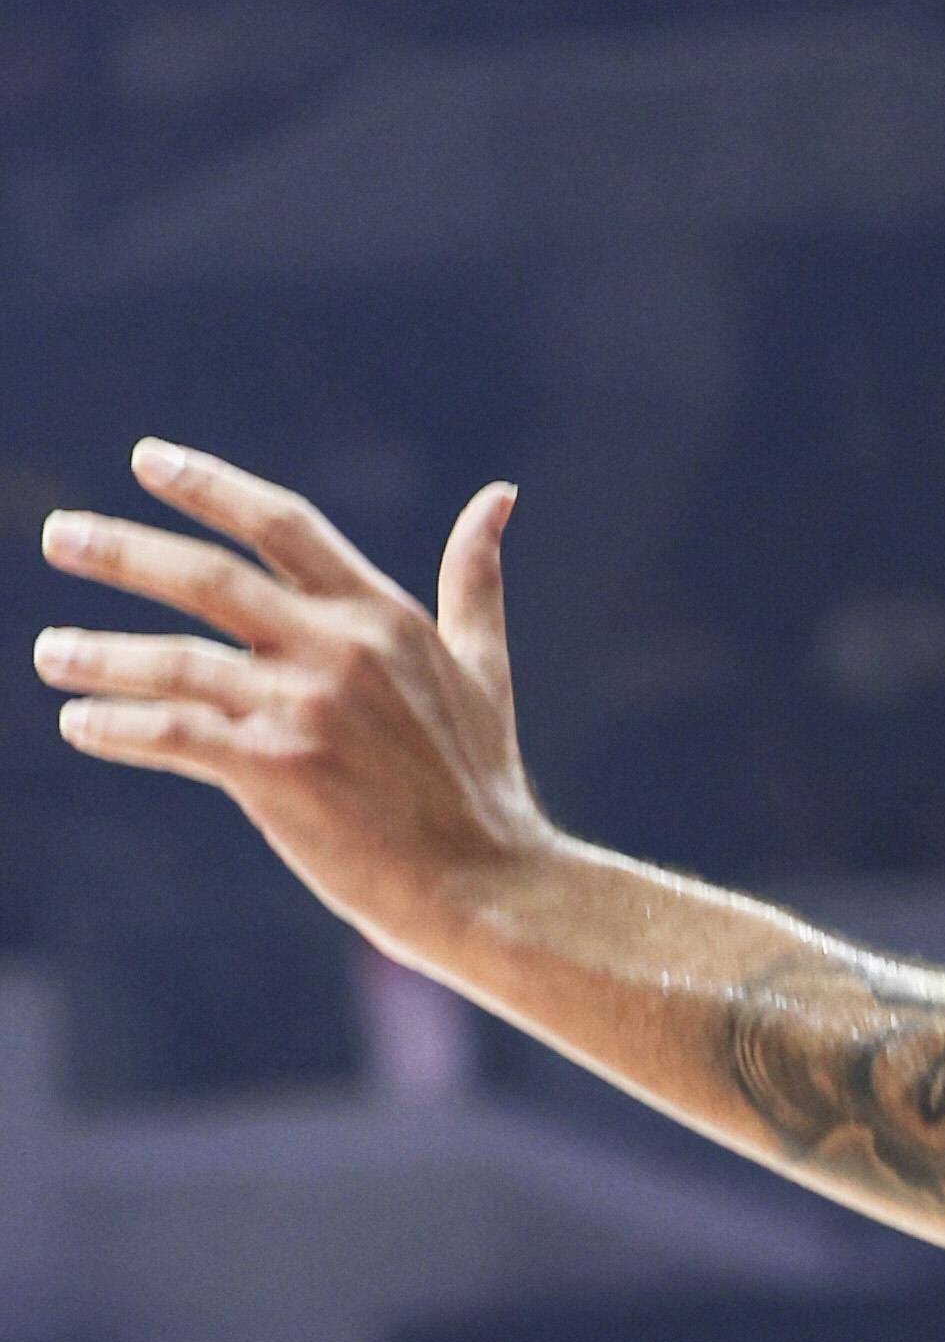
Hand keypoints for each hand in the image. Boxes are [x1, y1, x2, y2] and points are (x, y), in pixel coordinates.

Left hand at [36, 443, 550, 969]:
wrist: (485, 881)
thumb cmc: (480, 782)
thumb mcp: (483, 665)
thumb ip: (475, 580)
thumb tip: (497, 497)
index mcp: (383, 614)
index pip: (283, 525)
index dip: (210, 487)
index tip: (147, 460)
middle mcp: (340, 649)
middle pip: (210, 579)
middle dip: (124, 552)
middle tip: (58, 533)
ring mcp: (307, 708)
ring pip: (177, 662)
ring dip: (101, 654)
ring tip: (49, 651)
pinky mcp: (278, 771)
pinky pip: (175, 734)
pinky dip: (120, 725)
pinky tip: (80, 723)